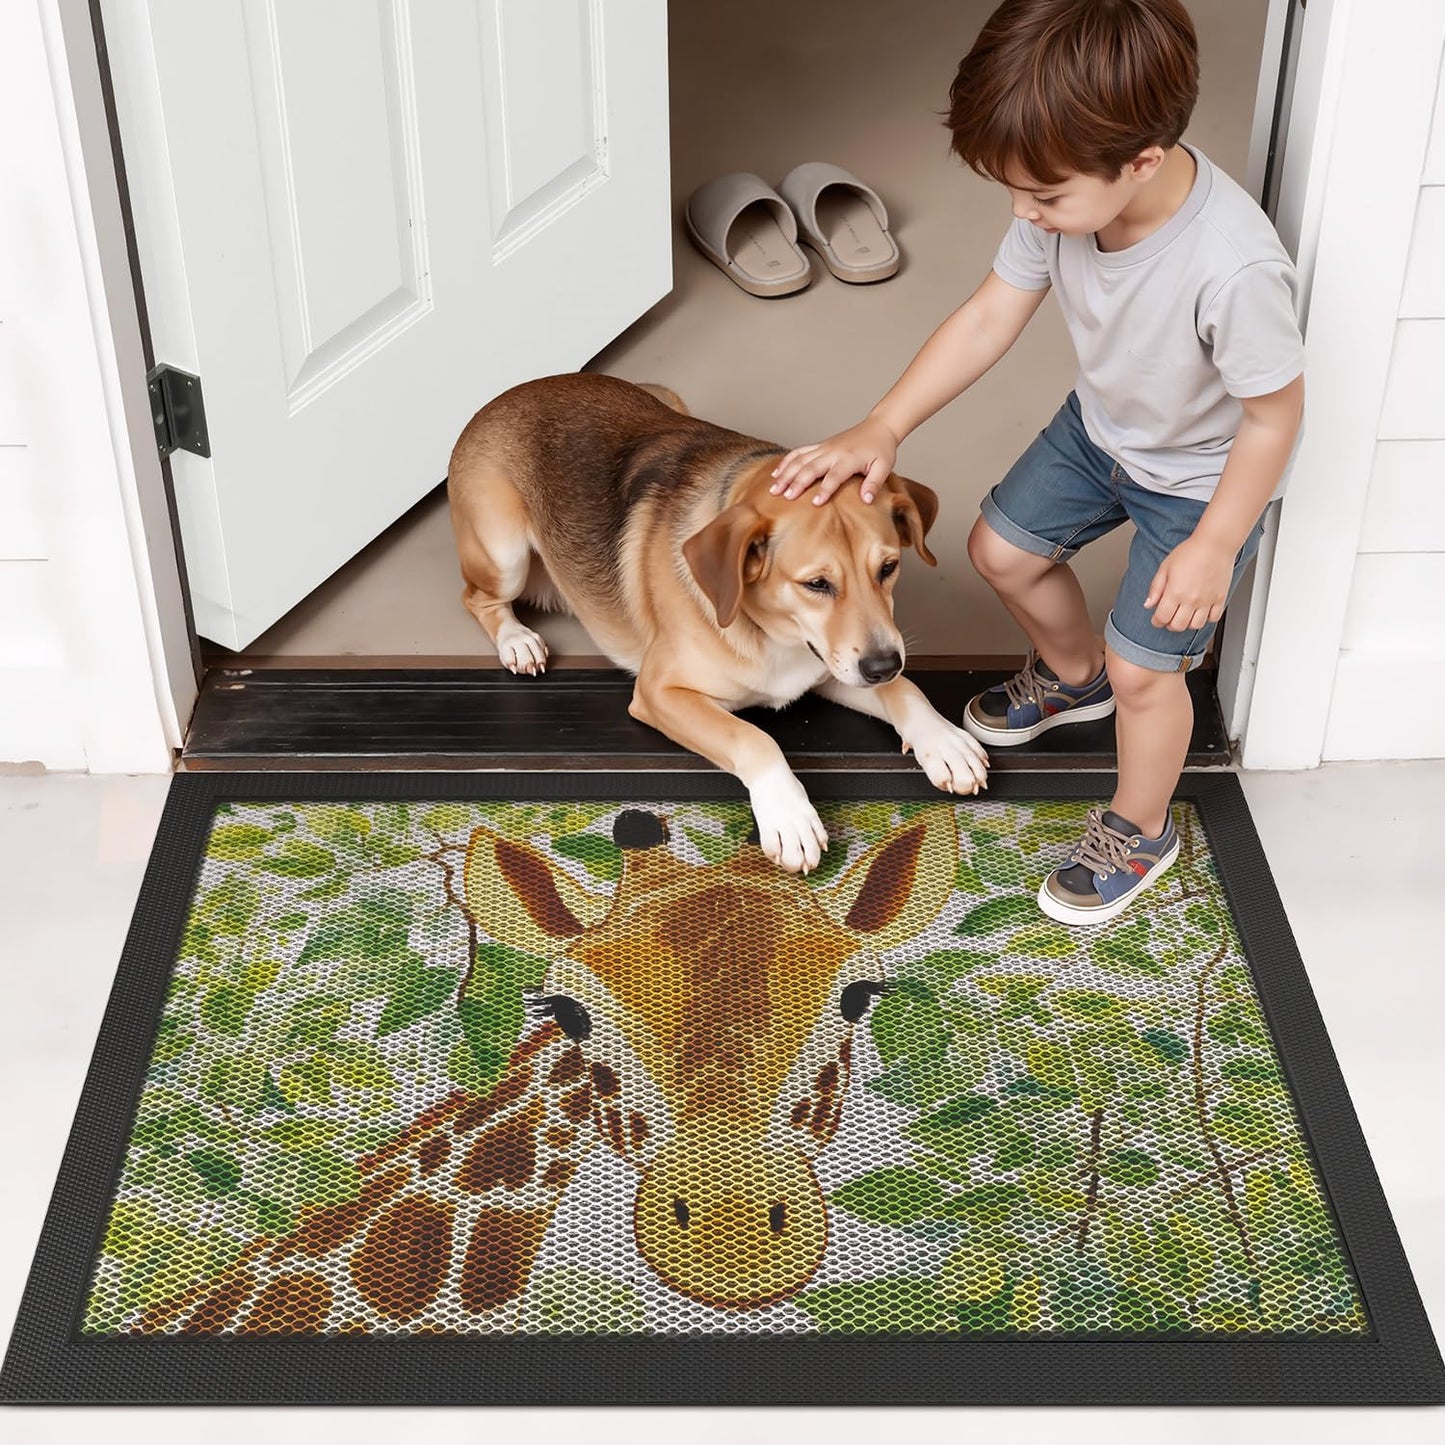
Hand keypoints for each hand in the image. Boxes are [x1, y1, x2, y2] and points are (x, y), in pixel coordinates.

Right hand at [769, 417, 898, 504]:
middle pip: (810, 468)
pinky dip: (786, 461)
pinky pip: (799, 452)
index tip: (814, 503)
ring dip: (786, 473)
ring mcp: (824, 448)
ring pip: (800, 460)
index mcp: (849, 459)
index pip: (834, 476)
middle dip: (797, 482)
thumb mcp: (884, 467)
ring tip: (774, 489)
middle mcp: (833, 452)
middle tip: (785, 497)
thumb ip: (874, 483)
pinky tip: (776, 472)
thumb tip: (866, 500)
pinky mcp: (820, 445)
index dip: (824, 490)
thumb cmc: (881, 449)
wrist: (878, 427)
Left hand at [1145, 534, 1235, 630]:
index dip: (1156, 621)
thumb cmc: (1190, 552)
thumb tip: (1148, 604)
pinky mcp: (1220, 598)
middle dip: (1169, 624)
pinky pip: (1214, 618)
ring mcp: (1207, 601)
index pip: (1162, 618)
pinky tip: (1201, 611)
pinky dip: (1206, 619)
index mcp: (1175, 592)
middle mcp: (1192, 599)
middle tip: (1169, 617)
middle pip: (1178, 626)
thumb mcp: (1165, 567)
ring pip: (1196, 625)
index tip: (1156, 619)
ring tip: (1184, 615)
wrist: (1215, 544)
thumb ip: (1155, 588)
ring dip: (1187, 624)